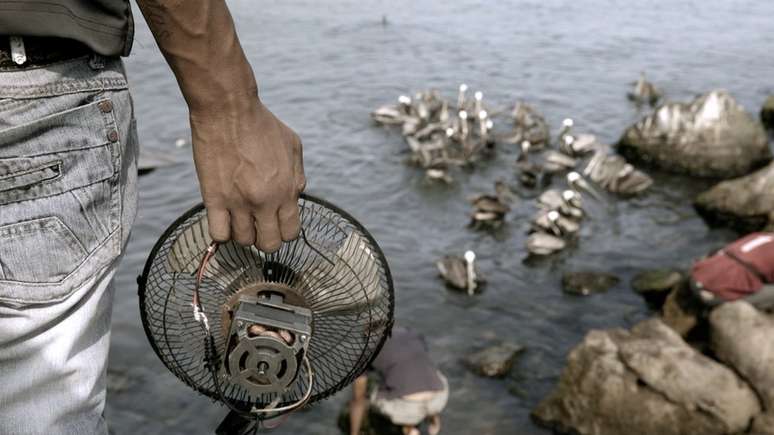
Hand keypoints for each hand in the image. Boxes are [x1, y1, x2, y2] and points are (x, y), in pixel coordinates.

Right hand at [190, 99, 304, 251]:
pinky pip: (218, 234)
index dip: (284, 231)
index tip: (276, 222)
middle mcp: (264, 201)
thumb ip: (297, 175)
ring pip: (243, 241)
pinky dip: (221, 233)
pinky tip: (223, 219)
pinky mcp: (213, 198)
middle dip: (265, 238)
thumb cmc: (262, 125)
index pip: (291, 233)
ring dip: (242, 233)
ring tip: (239, 218)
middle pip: (268, 244)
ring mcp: (237, 202)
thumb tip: (296, 196)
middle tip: (258, 224)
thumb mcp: (293, 146)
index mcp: (286, 190)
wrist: (228, 110)